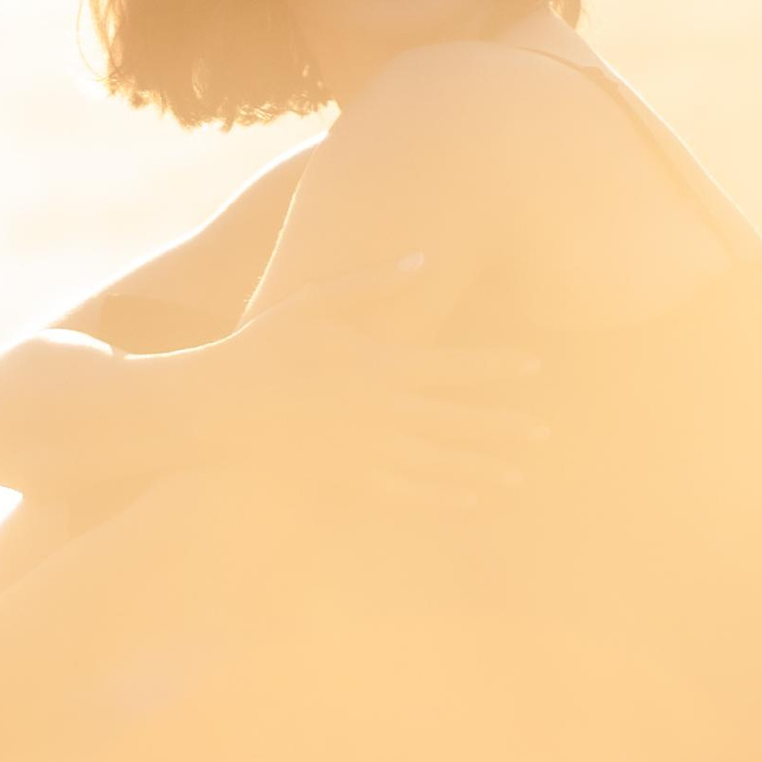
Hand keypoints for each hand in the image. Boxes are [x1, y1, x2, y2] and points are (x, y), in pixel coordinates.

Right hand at [184, 257, 546, 512]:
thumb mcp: (312, 302)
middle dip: (504, 426)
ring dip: (482, 468)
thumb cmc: (263, 347)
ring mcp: (364, 450)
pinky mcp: (346, 478)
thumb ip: (370, 284)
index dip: (496, 367)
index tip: (534, 367)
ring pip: (438, 463)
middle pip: (457, 420)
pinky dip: (439, 497)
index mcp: (378, 365)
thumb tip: (420, 260)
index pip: (454, 366)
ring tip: (519, 475)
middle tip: (546, 432)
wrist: (215, 408)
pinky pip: (403, 493)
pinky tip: (467, 500)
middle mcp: (380, 411)